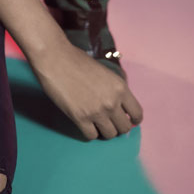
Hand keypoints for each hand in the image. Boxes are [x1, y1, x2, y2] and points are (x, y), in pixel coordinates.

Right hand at [29, 36, 143, 139]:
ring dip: (103, 130)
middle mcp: (112, 102)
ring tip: (95, 121)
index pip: (137, 114)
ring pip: (110, 135)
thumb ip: (113, 89)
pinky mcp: (80, 118)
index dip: (132, 119)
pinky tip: (84, 122)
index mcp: (120, 87)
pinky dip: (89, 131)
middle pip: (124, 128)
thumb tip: (118, 104)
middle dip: (117, 126)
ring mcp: (96, 112)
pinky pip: (91, 136)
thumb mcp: (105, 72)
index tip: (126, 118)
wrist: (55, 57)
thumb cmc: (77, 60)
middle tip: (108, 120)